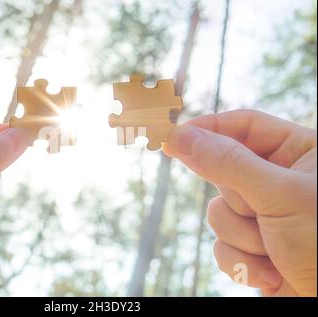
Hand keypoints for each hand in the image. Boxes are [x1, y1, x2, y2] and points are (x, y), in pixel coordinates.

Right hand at [164, 110, 316, 296]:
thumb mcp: (279, 194)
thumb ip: (227, 162)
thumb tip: (180, 137)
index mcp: (299, 153)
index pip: (245, 125)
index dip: (209, 129)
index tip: (175, 137)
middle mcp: (279, 180)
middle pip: (224, 171)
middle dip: (238, 202)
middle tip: (261, 213)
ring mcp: (264, 214)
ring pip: (218, 212)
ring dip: (242, 237)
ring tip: (275, 250)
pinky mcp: (251, 246)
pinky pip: (221, 245)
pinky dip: (241, 262)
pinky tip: (272, 273)